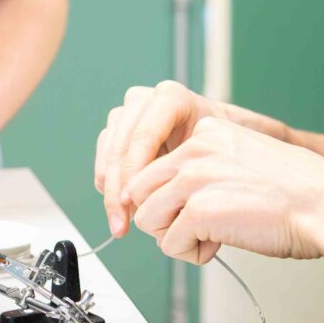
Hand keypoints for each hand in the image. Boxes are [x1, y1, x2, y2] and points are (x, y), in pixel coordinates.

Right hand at [95, 80, 224, 236]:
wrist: (214, 138)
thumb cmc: (220, 144)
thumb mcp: (219, 151)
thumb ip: (199, 168)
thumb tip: (175, 201)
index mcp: (170, 97)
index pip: (144, 135)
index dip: (134, 171)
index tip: (134, 203)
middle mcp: (142, 101)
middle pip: (120, 147)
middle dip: (118, 190)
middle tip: (122, 225)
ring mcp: (125, 116)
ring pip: (107, 156)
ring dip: (110, 193)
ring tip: (121, 225)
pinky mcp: (114, 133)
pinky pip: (103, 163)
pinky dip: (109, 189)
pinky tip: (121, 212)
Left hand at [121, 117, 323, 264]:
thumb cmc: (296, 194)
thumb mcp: (242, 162)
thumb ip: (206, 170)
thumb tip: (171, 201)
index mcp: (206, 132)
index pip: (154, 169)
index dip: (170, 199)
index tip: (195, 211)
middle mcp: (194, 149)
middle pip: (139, 192)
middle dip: (163, 217)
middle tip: (197, 230)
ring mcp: (193, 178)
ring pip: (146, 219)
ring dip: (175, 237)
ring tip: (211, 237)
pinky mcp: (197, 210)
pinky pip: (169, 244)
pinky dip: (192, 254)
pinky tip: (221, 245)